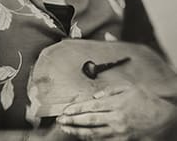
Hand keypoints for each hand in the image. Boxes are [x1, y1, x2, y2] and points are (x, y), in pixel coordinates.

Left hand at [56, 84, 176, 140]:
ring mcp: (119, 131)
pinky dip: (91, 139)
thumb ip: (110, 90)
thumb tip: (95, 96)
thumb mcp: (129, 88)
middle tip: (60, 120)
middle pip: (89, 120)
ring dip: (78, 131)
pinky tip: (82, 137)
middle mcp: (115, 118)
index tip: (66, 110)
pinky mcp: (123, 140)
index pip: (90, 106)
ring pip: (94, 133)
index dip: (76, 108)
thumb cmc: (147, 101)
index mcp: (116, 103)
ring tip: (66, 129)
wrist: (164, 118)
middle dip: (72, 120)